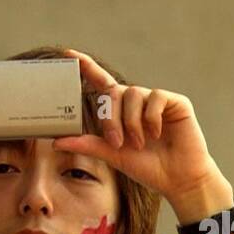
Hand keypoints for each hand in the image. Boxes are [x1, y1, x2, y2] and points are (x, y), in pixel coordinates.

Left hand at [52, 49, 229, 210]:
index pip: (101, 83)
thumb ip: (88, 144)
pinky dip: (151, 118)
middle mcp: (137, 101)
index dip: (87, 67)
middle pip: (113, 93)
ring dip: (131, 122)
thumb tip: (56, 141)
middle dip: (110, 119)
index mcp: (120, 111)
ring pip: (132, 95)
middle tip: (117, 143)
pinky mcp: (175, 101)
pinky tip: (157, 134)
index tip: (69, 54)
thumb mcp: (112, 155)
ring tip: (139, 143)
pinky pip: (155, 98)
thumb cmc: (146, 167)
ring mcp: (156, 100)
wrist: (177, 178)